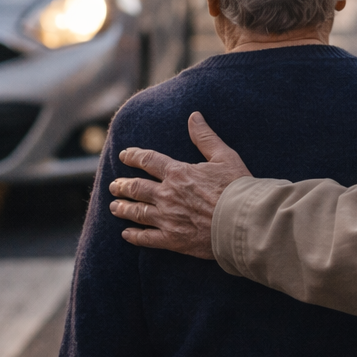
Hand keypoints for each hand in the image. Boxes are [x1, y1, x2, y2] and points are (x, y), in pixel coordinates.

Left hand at [108, 112, 251, 259]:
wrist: (243, 221)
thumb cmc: (237, 188)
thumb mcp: (224, 156)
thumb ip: (205, 137)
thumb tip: (194, 116)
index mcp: (178, 173)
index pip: (148, 161)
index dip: (134, 157)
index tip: (124, 156)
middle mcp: (167, 195)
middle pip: (137, 188)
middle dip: (123, 186)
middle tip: (114, 185)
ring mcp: (168, 218)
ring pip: (137, 212)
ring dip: (124, 208)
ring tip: (114, 207)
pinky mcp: (173, 239)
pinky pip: (147, 238)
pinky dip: (134, 236)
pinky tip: (127, 234)